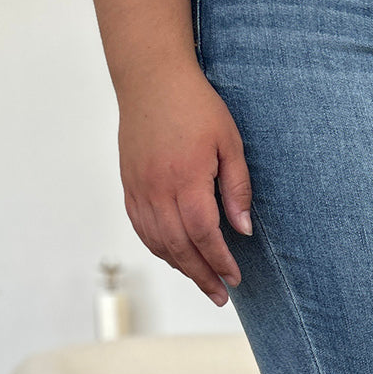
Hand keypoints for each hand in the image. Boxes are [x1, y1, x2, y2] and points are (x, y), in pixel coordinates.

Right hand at [117, 66, 252, 306]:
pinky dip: (159, 248)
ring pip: (157, 242)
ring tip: (202, 280)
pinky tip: (175, 256)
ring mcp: (139, 188)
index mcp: (185, 178)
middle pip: (179, 246)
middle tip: (220, 295)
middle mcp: (157, 189)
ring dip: (180, 266)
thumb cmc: (195, 106)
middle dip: (202, 275)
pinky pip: (141, 227)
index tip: (235, 278)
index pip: (204, 234)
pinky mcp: (129, 185)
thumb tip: (243, 229)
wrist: (151, 79)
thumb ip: (237, 188)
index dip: (220, 261)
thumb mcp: (230, 142)